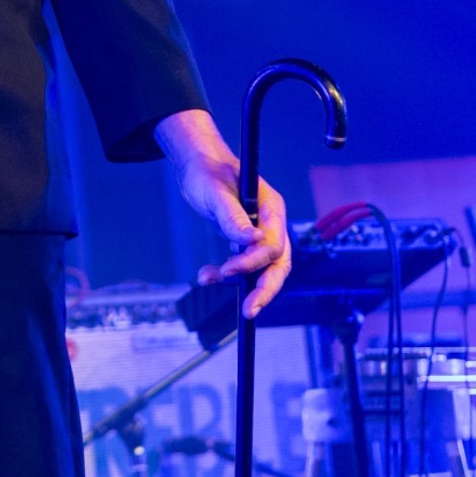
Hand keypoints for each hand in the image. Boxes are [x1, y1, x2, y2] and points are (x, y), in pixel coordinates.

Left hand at [156, 110, 292, 317]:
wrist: (197, 165)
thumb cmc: (207, 171)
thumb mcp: (214, 190)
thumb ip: (232, 215)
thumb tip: (252, 240)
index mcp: (271, 208)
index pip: (274, 245)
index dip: (254, 262)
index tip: (227, 270)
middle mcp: (270, 223)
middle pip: (278, 263)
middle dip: (264, 288)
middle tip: (249, 311)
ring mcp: (260, 233)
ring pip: (261, 268)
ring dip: (239, 280)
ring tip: (206, 279)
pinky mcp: (245, 240)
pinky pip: (243, 264)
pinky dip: (226, 272)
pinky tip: (206, 275)